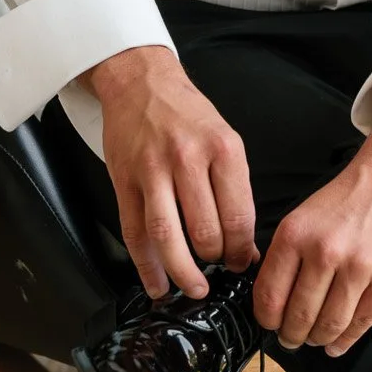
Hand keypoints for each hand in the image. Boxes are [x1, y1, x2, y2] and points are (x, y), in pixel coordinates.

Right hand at [87, 46, 256, 300]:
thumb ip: (235, 189)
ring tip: (193, 288)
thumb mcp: (225, 139)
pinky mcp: (125, 181)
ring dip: (182, 272)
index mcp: (222, 149)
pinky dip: (145, 265)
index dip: (242, 249)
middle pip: (205, 230)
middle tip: (218, 271)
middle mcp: (188, 159)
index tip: (243, 262)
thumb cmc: (188, 114)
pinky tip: (156, 283)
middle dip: (215, 261)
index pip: (238, 215)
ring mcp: (153, 170)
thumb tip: (246, 243)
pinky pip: (135, 232)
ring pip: (167, 236)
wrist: (142, 82)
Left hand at [253, 79, 371, 356]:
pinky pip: (364, 321)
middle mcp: (326, 252)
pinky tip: (338, 343)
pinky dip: (347, 338)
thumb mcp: (304, 215)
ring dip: (318, 339)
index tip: (269, 324)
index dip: (266, 319)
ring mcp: (362, 268)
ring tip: (314, 339)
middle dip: (291, 336)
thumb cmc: (351, 194)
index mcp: (296, 234)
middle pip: (300, 317)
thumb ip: (287, 254)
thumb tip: (271, 297)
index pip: (270, 296)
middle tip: (291, 339)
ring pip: (331, 324)